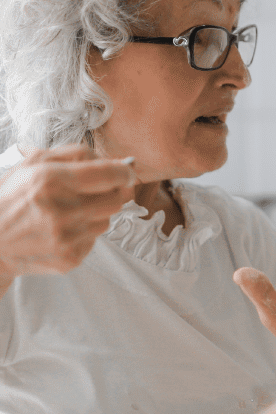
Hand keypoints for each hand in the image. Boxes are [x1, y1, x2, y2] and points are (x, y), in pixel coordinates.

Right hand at [0, 145, 134, 278]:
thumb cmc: (9, 198)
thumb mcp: (31, 165)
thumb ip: (74, 155)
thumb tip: (117, 161)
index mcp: (49, 181)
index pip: (108, 175)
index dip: (124, 172)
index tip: (126, 171)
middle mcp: (60, 211)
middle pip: (117, 199)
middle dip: (113, 191)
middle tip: (101, 189)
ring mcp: (66, 238)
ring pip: (108, 219)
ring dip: (97, 212)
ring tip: (70, 210)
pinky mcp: (70, 258)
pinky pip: (94, 239)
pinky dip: (84, 232)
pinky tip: (62, 229)